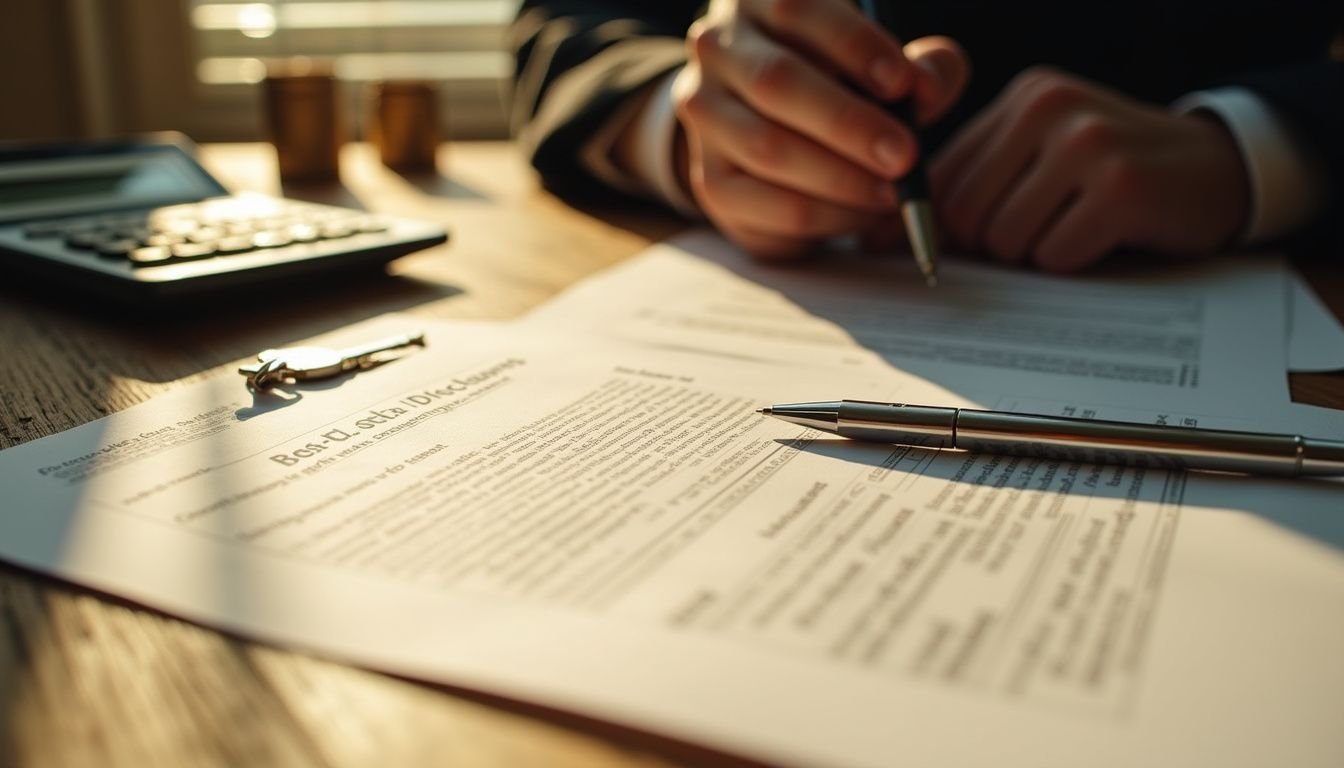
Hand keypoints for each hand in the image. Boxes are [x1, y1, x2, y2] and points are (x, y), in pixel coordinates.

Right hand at [670, 0, 967, 258]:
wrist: (772, 134)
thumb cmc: (840, 84)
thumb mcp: (882, 64)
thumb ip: (918, 67)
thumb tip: (925, 88)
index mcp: (759, 3)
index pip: (797, 11)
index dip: (853, 46)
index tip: (903, 84)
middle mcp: (718, 52)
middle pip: (776, 82)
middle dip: (848, 124)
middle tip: (905, 156)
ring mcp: (706, 117)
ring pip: (767, 148)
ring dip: (840, 178)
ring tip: (892, 193)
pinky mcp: (710, 181)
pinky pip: (766, 204)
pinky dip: (826, 215)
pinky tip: (862, 213)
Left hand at [931, 67, 1250, 271]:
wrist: (1217, 169)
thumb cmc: (1113, 174)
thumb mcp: (1043, 155)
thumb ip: (974, 182)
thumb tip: (883, 237)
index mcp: (1024, 98)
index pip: (941, 180)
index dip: (944, 227)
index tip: (963, 245)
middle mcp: (1051, 109)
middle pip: (965, 215)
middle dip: (991, 246)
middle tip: (1039, 234)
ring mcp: (1088, 143)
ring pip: (1005, 240)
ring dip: (1034, 256)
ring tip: (1073, 228)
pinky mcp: (1121, 187)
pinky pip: (1054, 256)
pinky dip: (1073, 263)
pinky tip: (1103, 236)